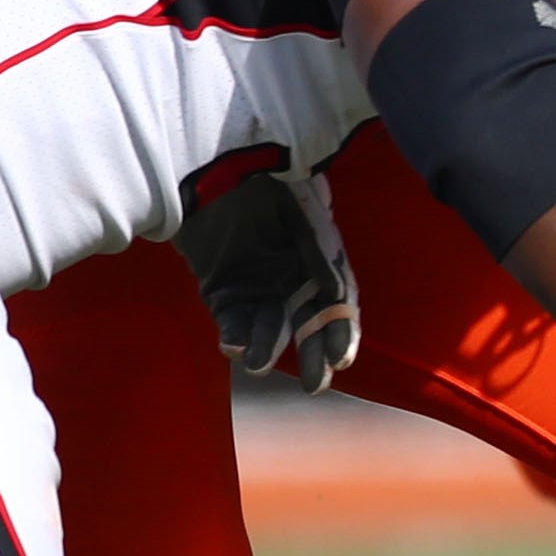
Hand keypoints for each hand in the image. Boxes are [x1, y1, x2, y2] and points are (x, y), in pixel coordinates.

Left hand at [172, 162, 359, 389]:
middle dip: (312, 355)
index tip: (340, 359)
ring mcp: (256, 285)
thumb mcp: (304, 217)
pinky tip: (233, 346)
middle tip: (314, 385)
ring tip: (258, 363)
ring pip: (268, 327)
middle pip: (307, 325)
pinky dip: (234, 336)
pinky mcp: (221, 289)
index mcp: (320, 262)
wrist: (213, 170)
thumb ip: (322, 257)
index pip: (337, 306)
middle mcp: (291, 278)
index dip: (342, 333)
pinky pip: (231, 320)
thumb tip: (340, 298)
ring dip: (267, 347)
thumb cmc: (268, 189)